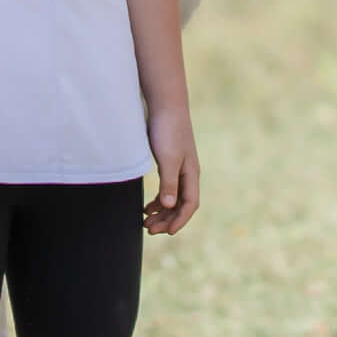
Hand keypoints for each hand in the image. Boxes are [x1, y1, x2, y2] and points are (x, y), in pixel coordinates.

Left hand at [145, 102, 199, 235]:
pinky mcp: (169, 162)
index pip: (190, 205)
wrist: (165, 105)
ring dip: (161, 212)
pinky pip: (167, 188)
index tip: (166, 232)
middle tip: (149, 229)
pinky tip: (147, 206)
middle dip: (167, 219)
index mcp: (191, 174)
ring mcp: (179, 168)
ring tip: (145, 222)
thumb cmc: (168, 130)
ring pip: (173, 198)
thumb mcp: (168, 158)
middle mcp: (188, 174)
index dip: (180, 220)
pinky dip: (158, 200)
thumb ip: (169, 183)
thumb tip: (169, 206)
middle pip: (181, 205)